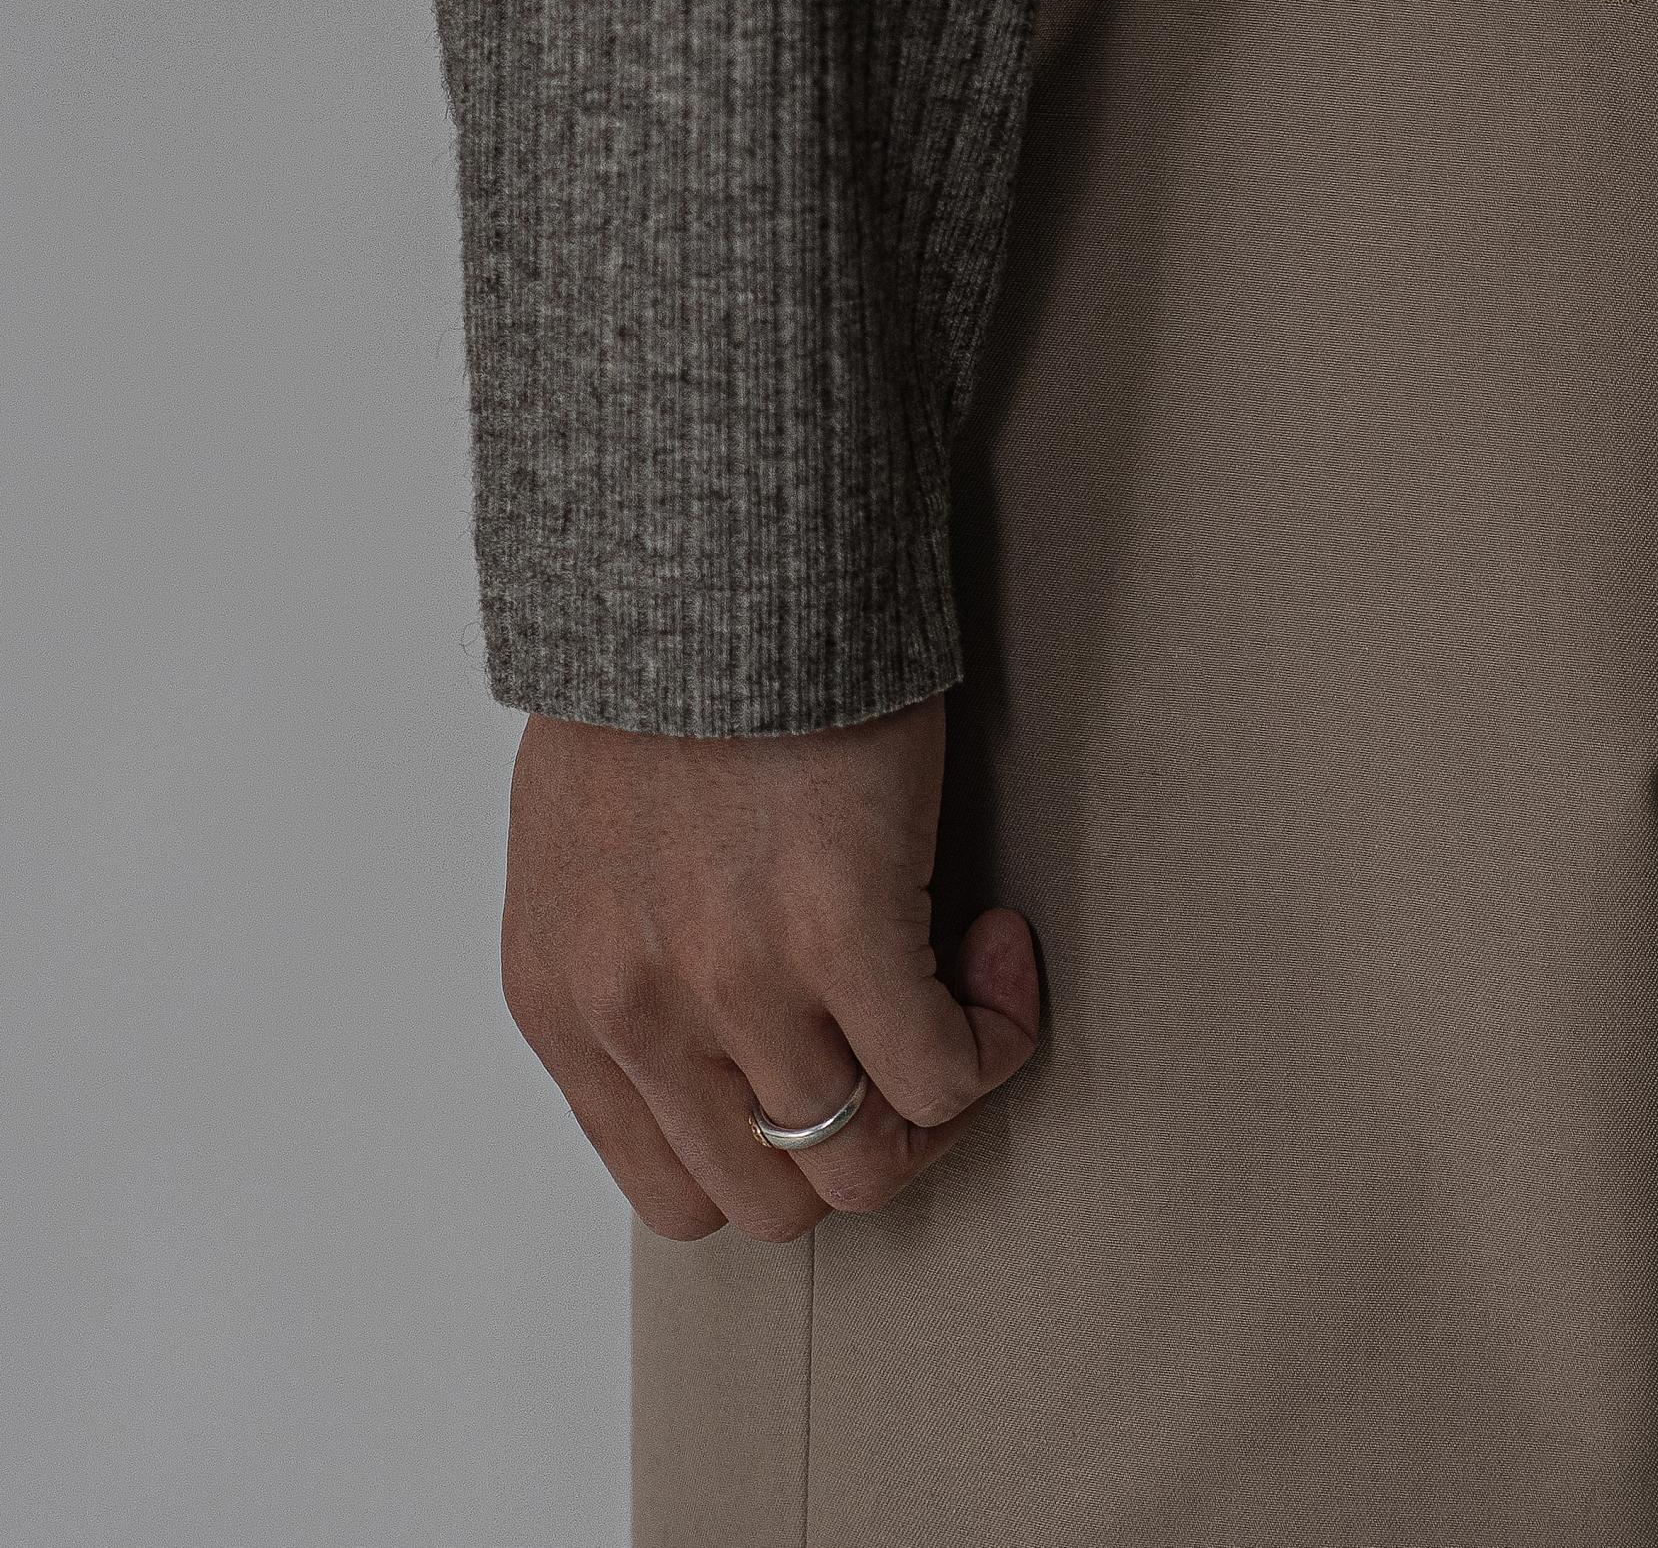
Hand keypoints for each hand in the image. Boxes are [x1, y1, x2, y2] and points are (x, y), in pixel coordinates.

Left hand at [497, 693, 1040, 1241]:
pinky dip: (991, 1032)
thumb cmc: (653, 683)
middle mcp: (637, 1015)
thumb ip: (628, 972)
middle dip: (861, 1139)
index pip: (676, 1189)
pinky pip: (945, 1074)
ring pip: (866, 1162)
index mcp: (565, 1003)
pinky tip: (990, 943)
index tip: (832, 1071)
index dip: (780, 1156)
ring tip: (955, 986)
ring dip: (935, 1094)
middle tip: (907, 1045)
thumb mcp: (583, 859)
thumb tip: (717, 1048)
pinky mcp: (840, 931)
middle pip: (774, 1199)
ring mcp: (736, 983)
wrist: (702, 560)